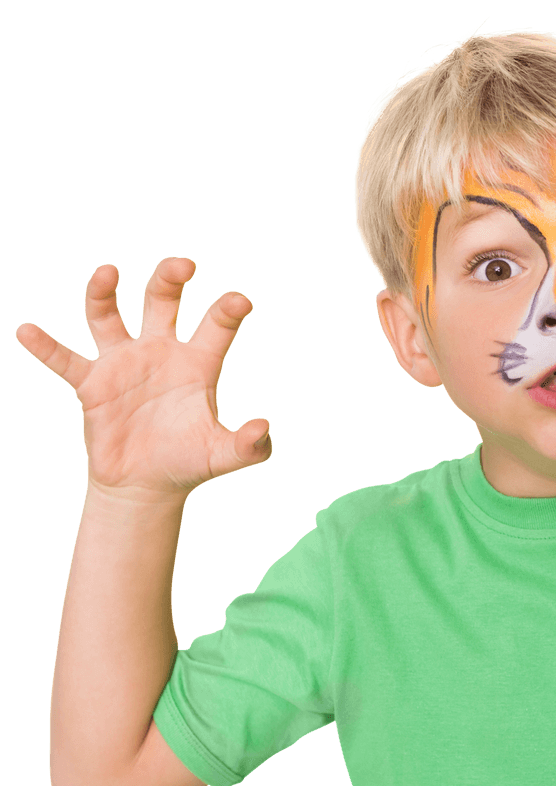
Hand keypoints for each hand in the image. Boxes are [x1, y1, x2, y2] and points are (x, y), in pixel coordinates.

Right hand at [15, 257, 271, 501]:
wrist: (145, 486)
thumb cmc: (189, 463)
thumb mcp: (223, 455)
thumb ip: (250, 446)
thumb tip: (263, 428)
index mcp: (199, 362)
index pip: (217, 325)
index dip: (227, 310)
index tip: (239, 301)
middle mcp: (161, 351)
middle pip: (161, 301)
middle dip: (169, 279)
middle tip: (182, 264)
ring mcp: (124, 363)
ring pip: (108, 317)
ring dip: (103, 293)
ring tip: (107, 271)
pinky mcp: (92, 384)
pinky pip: (64, 360)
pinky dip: (46, 347)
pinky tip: (27, 331)